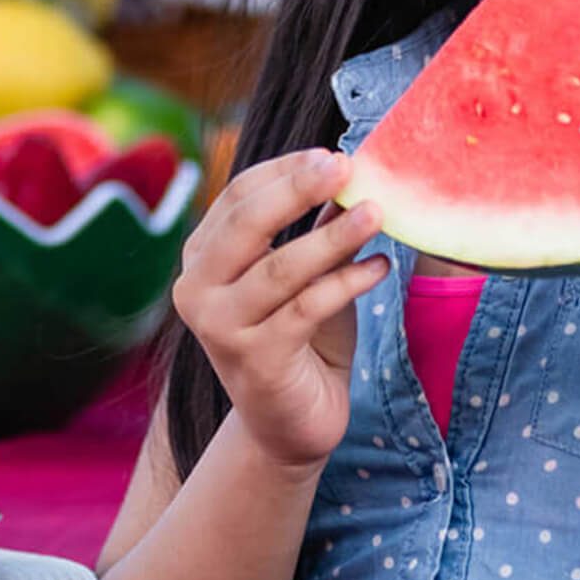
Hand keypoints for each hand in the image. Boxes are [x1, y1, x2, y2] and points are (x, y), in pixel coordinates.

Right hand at [171, 149, 388, 475]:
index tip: (333, 156)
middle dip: (298, 189)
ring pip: (280, 268)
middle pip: (247, 224)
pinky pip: (307, 309)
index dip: (284, 171)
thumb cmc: (299, 335)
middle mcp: (198, 290)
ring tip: (376, 212)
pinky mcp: (255, 360)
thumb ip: (319, 226)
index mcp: (203, 258)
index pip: (237, 196)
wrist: (289, 423)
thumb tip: (352, 172)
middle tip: (345, 166)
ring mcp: (221, 328)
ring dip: (333, 236)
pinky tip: (381, 267)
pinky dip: (348, 282)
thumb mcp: (307, 273)